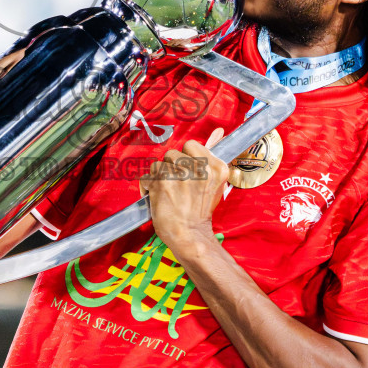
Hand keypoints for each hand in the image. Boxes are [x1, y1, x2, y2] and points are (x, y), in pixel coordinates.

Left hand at [140, 128, 227, 254]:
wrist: (190, 236)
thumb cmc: (200, 210)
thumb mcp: (215, 183)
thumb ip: (212, 155)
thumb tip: (219, 131)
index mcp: (217, 167)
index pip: (191, 146)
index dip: (185, 160)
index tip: (187, 174)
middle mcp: (200, 169)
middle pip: (173, 153)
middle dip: (171, 169)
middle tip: (178, 187)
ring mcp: (181, 175)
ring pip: (159, 163)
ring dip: (159, 177)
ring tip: (168, 193)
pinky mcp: (163, 182)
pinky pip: (148, 175)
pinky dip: (149, 186)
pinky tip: (158, 197)